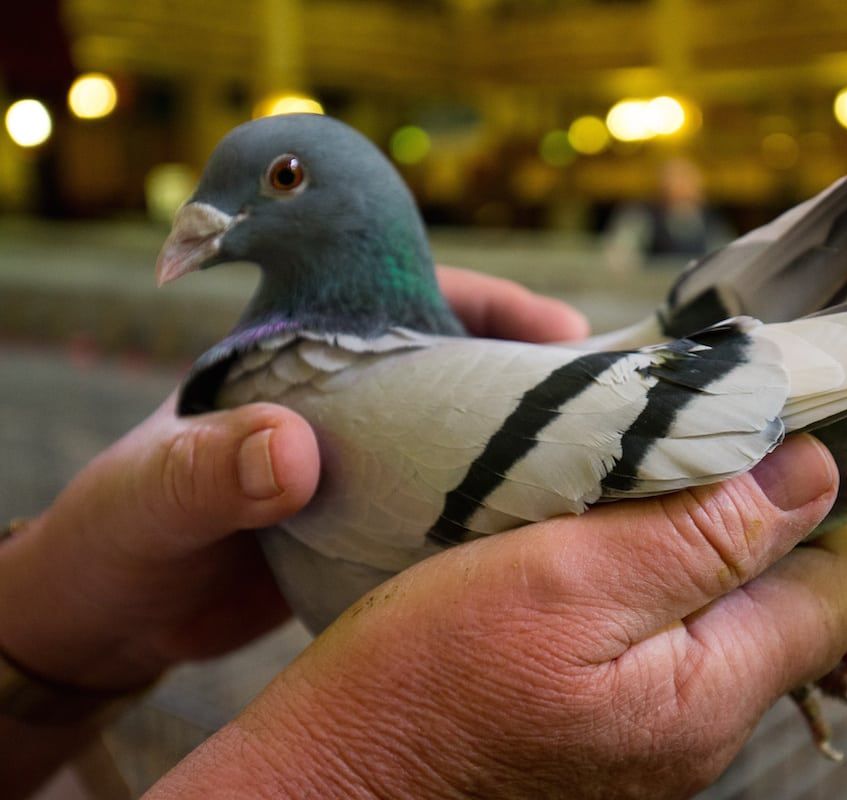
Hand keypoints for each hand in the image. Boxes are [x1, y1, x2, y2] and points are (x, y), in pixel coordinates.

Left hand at [0, 268, 588, 690]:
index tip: (560, 329)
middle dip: (535, 375)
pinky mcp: (372, 523)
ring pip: (464, 432)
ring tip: (594, 469)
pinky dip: (495, 511)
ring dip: (525, 445)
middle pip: (459, 361)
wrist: (106, 621)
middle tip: (607, 406)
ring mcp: (363, 461)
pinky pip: (449, 503)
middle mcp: (340, 397)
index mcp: (292, 352)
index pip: (401, 292)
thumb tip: (290, 448)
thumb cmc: (115, 539)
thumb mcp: (146, 499)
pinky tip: (539, 534)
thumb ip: (206, 469)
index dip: (488, 300)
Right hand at [148, 436, 846, 798]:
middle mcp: (699, 731)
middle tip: (657, 458)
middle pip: (779, 599)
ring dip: (678, 544)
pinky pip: (654, 643)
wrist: (327, 786)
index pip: (839, 588)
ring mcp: (650, 740)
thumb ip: (702, 535)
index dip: (810, 502)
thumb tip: (816, 477)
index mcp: (709, 694)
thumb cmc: (421, 685)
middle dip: (739, 516)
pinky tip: (573, 555)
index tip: (744, 441)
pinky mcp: (601, 734)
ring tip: (605, 498)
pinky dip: (632, 584)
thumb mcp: (565, 580)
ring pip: (713, 615)